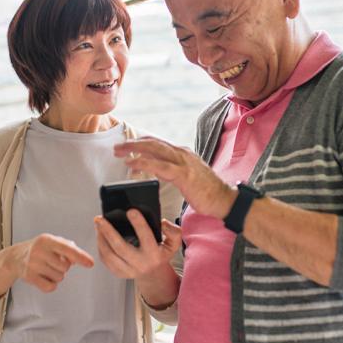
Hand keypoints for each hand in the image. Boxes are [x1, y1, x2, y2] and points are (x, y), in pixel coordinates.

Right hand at [15, 234, 93, 292]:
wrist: (16, 257)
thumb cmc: (40, 248)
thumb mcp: (53, 242)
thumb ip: (69, 248)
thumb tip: (77, 259)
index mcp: (47, 240)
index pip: (67, 249)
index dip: (81, 257)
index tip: (90, 263)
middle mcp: (39, 251)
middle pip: (65, 267)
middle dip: (64, 267)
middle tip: (53, 262)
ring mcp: (33, 265)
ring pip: (59, 277)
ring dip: (56, 275)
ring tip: (47, 268)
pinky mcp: (29, 277)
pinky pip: (50, 287)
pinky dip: (51, 284)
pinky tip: (44, 276)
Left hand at [94, 211, 181, 278]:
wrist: (153, 274)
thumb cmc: (161, 253)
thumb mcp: (173, 243)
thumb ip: (173, 232)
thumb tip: (162, 223)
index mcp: (154, 254)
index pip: (146, 237)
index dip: (139, 223)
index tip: (130, 211)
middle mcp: (140, 263)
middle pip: (120, 247)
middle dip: (108, 231)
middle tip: (100, 218)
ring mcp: (128, 270)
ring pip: (109, 255)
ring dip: (101, 238)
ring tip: (98, 225)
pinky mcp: (119, 273)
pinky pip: (105, 260)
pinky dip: (101, 247)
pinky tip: (100, 236)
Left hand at [115, 137, 235, 218]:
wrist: (224, 200)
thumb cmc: (207, 192)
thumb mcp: (188, 177)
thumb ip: (173, 171)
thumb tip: (157, 171)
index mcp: (183, 154)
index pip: (159, 143)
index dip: (142, 143)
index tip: (128, 145)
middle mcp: (182, 154)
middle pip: (153, 142)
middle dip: (133, 143)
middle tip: (118, 147)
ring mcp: (183, 162)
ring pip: (154, 149)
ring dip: (134, 149)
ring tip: (120, 152)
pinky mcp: (183, 174)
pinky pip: (158, 165)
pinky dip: (143, 163)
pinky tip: (132, 164)